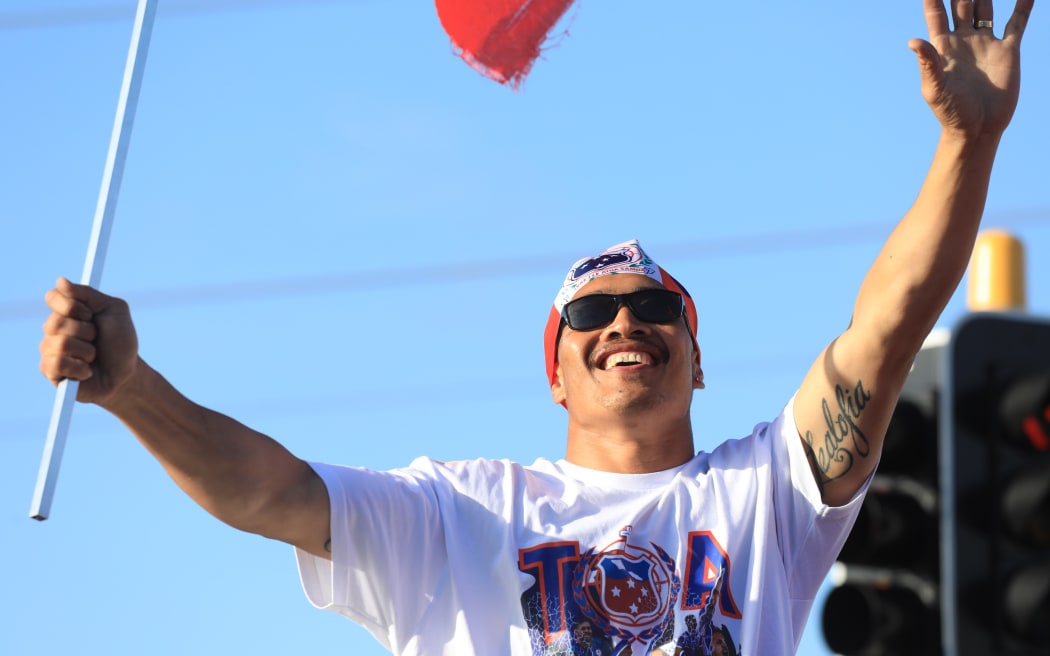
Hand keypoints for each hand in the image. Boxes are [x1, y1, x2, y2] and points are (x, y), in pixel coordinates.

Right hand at [39, 278, 138, 404]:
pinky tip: (87, 371)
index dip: (73, 306)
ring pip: (59, 344)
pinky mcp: (50, 372)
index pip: (53, 297)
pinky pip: (57, 364)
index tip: (91, 314)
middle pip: (55, 322)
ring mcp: (50, 350)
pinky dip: (79, 368)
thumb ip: (89, 295)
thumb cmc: (121, 342)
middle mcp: (54, 329)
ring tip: (93, 357)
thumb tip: (60, 281)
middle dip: (85, 331)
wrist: (126, 373)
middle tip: (96, 338)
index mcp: (68, 312)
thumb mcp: (114, 310)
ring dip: (86, 351)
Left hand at [909, 0, 1033, 137]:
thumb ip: (927, 63)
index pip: (936, 13)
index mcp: (942, 47)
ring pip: (986, 7)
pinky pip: (1017, 22)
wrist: (978, 128)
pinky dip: (1023, 5)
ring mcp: (986, 43)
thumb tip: (913, 41)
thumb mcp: (935, 88)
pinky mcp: (1008, 50)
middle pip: (962, 3)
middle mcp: (963, 40)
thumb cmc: (951, 112)